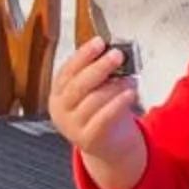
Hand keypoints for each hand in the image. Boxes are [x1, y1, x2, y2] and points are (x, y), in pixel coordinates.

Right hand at [47, 36, 143, 188]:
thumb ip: (98, 74)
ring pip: (92, 101)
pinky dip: (118, 103)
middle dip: (99, 67)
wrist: (107, 146)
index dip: (83, 55)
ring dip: (114, 86)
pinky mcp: (88, 139)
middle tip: (117, 55)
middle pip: (78, 85)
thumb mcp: (94, 91)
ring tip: (129, 78)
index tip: (100, 42)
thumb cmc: (101, 112)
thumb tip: (112, 51)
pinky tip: (130, 94)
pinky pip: (104, 118)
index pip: (67, 70)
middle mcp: (61, 110)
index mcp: (58, 93)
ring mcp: (72, 126)